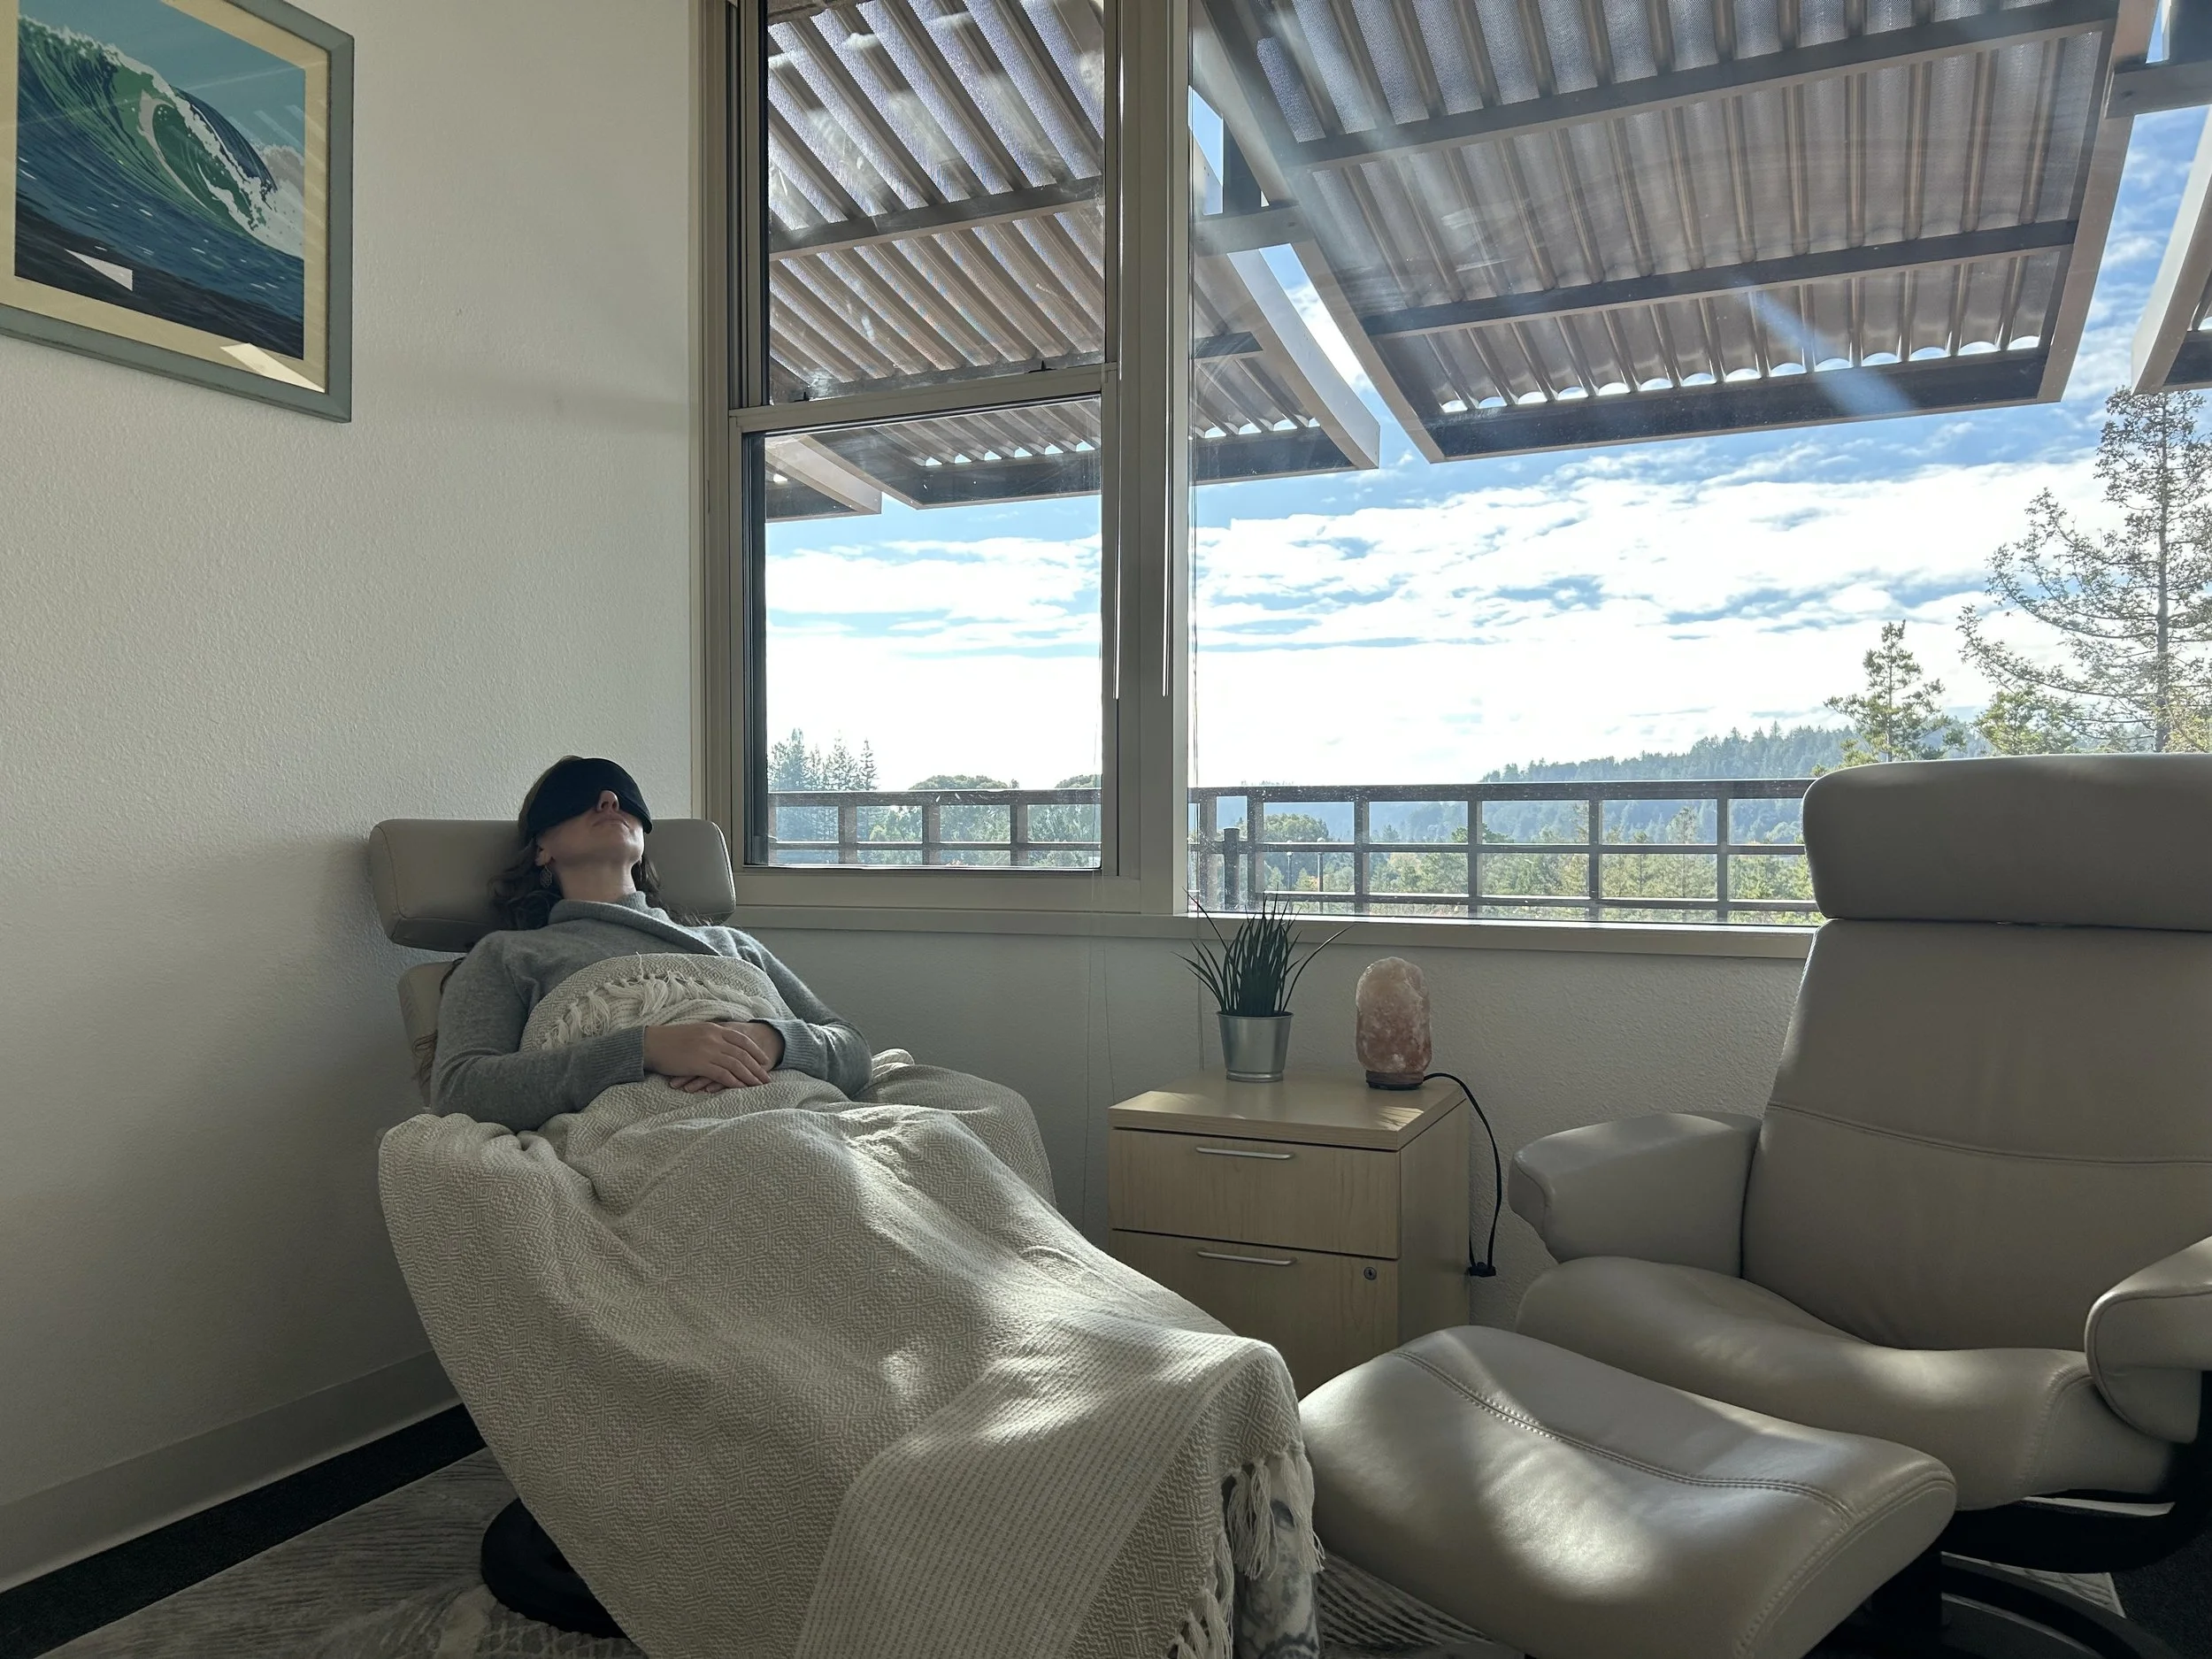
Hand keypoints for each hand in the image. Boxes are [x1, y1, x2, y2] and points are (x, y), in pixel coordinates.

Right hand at [642, 1021, 778, 1090]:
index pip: (742, 1039)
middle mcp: (714, 1038)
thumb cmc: (670, 1040)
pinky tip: (741, 1088)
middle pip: (742, 1053)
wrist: (651, 1043)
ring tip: (759, 1086)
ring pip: (736, 1064)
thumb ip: (711, 1036)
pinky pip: (722, 1074)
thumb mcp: (695, 1031)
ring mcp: (708, 1050)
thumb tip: (722, 1043)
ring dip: (749, 1076)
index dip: (755, 1050)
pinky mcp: (700, 1063)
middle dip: (757, 1067)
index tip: (765, 1060)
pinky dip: (734, 1082)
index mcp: (714, 1029)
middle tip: (767, 1078)